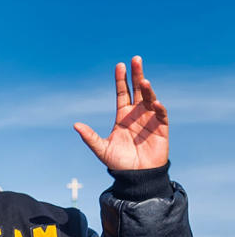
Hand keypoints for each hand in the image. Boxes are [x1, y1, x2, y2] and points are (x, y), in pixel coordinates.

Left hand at [74, 55, 168, 170]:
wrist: (135, 177)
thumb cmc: (119, 163)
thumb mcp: (101, 149)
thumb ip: (89, 137)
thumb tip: (75, 125)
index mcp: (123, 116)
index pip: (122, 93)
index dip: (121, 80)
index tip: (120, 65)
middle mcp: (137, 114)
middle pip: (137, 90)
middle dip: (137, 75)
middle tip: (136, 59)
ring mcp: (150, 120)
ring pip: (149, 99)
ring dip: (147, 90)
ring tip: (143, 81)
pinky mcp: (161, 129)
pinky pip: (161, 115)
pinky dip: (158, 108)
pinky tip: (154, 102)